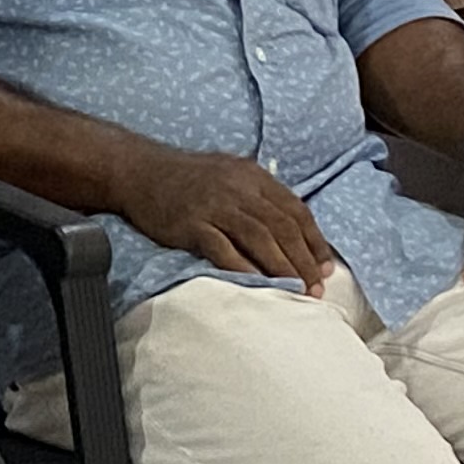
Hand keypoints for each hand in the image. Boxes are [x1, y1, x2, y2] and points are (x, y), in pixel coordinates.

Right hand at [112, 144, 335, 291]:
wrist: (138, 171)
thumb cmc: (186, 178)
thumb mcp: (230, 174)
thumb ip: (259, 197)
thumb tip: (291, 234)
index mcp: (252, 176)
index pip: (295, 210)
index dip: (315, 242)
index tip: (325, 269)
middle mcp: (237, 188)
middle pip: (282, 228)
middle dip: (304, 262)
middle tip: (316, 290)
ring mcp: (214, 205)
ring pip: (259, 239)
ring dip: (282, 269)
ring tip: (296, 292)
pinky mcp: (191, 223)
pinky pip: (223, 249)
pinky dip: (243, 269)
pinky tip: (257, 286)